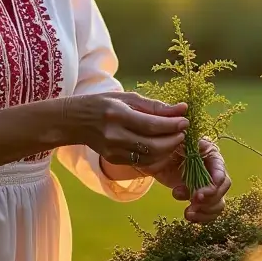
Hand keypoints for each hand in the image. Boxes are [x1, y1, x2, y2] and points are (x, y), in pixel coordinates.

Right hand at [62, 91, 187, 168]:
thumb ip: (155, 106)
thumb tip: (182, 109)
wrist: (76, 120)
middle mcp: (114, 136)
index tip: (185, 121)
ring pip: (150, 158)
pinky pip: (142, 162)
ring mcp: (113, 151)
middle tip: (183, 132)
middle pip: (153, 146)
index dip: (172, 125)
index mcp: (117, 115)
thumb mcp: (127, 98)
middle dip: (173, 140)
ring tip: (174, 139)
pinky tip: (162, 147)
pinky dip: (157, 157)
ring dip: (167, 150)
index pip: (151, 125)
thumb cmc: (104, 104)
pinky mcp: (114, 160)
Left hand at [142, 137, 230, 223]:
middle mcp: (212, 170)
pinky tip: (189, 215)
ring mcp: (205, 185)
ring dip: (205, 211)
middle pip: (222, 190)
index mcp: (210, 154)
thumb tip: (184, 118)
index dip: (215, 184)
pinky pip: (208, 211)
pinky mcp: (197, 197)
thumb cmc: (164, 140)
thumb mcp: (173, 136)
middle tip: (193, 202)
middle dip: (209, 199)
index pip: (221, 171)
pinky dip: (201, 217)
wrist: (151, 155)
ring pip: (218, 203)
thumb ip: (180, 132)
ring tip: (188, 212)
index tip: (201, 193)